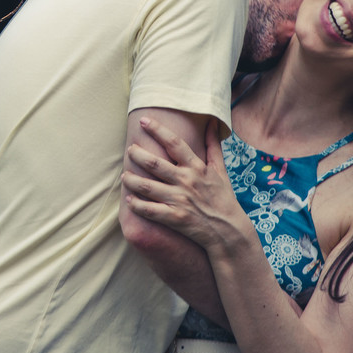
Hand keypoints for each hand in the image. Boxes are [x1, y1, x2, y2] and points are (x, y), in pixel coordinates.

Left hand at [120, 118, 246, 249]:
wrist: (229, 231)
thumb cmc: (223, 198)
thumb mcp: (221, 170)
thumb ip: (213, 145)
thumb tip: (212, 122)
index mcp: (197, 167)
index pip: (174, 143)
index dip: (157, 129)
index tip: (143, 120)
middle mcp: (186, 181)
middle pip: (154, 163)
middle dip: (137, 154)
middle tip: (130, 150)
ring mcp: (179, 200)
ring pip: (147, 187)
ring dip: (131, 180)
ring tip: (124, 175)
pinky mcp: (175, 218)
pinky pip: (149, 210)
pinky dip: (136, 205)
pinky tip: (129, 199)